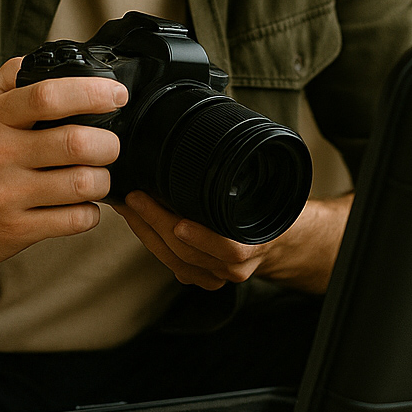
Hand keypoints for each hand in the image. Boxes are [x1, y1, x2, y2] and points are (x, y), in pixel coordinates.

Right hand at [0, 56, 127, 265]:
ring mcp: (7, 195)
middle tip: (109, 145)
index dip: (92, 93)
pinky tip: (80, 204)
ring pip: (82, 184)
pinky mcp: (15, 230)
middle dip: (108, 144)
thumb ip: (10, 78)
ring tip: (96, 176)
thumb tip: (49, 59)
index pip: (48, 96)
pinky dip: (89, 212)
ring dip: (103, 180)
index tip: (116, 95)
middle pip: (76, 143)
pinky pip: (74, 220)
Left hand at [115, 189, 353, 294]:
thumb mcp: (271, 188)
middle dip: (156, 224)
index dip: (203, 239)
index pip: (230, 250)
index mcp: (257, 245)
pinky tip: (137, 222)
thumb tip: (224, 135)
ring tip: (128, 206)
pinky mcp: (201, 276)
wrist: (283, 239)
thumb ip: (253, 173)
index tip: (179, 223)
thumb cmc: (273, 209)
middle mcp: (236, 267)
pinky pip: (171, 264)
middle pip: (190, 253)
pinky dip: (151, 242)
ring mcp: (216, 275)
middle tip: (135, 197)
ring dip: (146, 232)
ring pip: (175, 261)